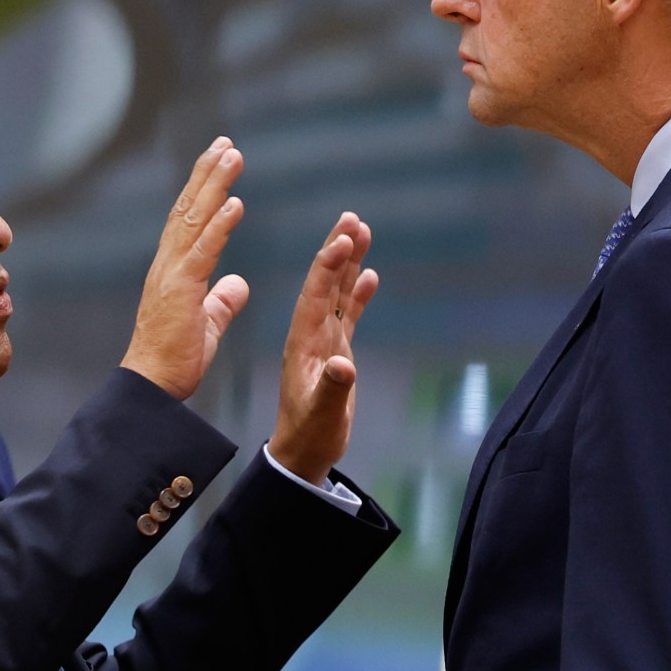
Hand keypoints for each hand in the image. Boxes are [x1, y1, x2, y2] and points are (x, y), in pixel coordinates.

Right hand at [120, 137, 251, 400]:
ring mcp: (171, 275)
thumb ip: (221, 301)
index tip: (220, 160)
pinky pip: (203, 252)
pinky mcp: (180, 291)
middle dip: (207, 173)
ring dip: (213, 185)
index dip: (204, 188)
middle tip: (226, 143)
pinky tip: (234, 202)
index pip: (189, 221)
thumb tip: (237, 283)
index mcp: (173, 271)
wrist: (152, 387)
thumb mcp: (206, 324)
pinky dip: (219, 226)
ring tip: (232, 155)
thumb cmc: (173, 360)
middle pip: (188, 209)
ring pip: (193, 220)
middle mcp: (167, 265)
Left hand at [268, 214, 377, 483]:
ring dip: (348, 264)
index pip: (315, 296)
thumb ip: (332, 388)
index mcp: (302, 343)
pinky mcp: (336, 351)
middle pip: (325, 284)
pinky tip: (368, 274)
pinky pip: (348, 315)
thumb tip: (344, 364)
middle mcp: (311, 335)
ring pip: (337, 294)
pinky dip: (357, 295)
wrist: (302, 452)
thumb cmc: (309, 434)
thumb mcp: (320, 413)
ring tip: (361, 231)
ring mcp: (323, 341)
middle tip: (350, 218)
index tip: (340, 238)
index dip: (327, 267)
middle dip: (337, 252)